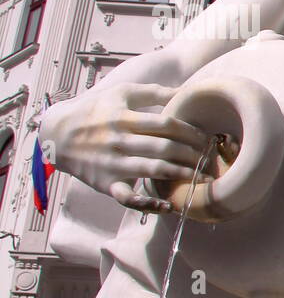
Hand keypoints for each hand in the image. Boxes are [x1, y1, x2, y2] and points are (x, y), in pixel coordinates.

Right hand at [40, 83, 210, 211]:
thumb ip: (153, 92)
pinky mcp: (106, 184)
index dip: (192, 132)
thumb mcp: (121, 93)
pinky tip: (169, 206)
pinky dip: (148, 204)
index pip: (167, 125)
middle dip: (194, 155)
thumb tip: (186, 90)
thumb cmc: (96, 110)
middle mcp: (119, 141)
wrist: (57, 133)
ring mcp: (112, 165)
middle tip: (213, 160)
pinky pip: (128, 198)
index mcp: (124, 118)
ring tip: (204, 179)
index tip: (209, 139)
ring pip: (153, 171)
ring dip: (182, 176)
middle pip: (165, 149)